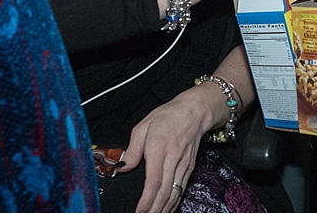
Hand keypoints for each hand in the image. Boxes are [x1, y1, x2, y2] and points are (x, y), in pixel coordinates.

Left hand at [119, 88, 212, 212]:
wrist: (194, 111)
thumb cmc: (168, 116)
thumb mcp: (143, 127)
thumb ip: (132, 149)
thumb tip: (122, 166)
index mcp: (158, 148)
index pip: (153, 181)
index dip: (146, 201)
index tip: (138, 211)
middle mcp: (172, 159)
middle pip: (164, 193)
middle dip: (154, 210)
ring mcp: (183, 165)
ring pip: (174, 194)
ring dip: (164, 210)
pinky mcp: (189, 168)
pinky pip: (181, 190)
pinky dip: (173, 203)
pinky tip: (166, 209)